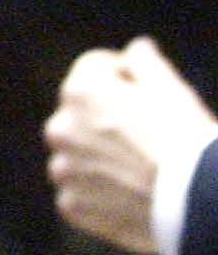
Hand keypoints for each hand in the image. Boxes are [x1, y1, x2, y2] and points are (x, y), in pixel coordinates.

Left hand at [44, 38, 217, 252]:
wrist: (195, 200)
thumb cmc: (185, 137)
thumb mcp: (170, 86)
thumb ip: (144, 60)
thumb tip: (135, 50)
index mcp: (80, 90)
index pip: (94, 68)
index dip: (124, 77)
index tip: (148, 94)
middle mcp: (60, 127)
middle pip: (80, 113)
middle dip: (105, 118)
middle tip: (145, 135)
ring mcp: (64, 169)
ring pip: (77, 155)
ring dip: (98, 157)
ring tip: (138, 168)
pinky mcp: (72, 205)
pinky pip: (79, 192)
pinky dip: (98, 193)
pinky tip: (130, 194)